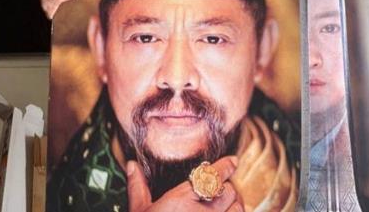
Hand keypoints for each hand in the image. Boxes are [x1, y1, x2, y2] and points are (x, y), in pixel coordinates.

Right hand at [127, 156, 242, 211]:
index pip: (210, 175)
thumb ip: (138, 188)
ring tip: (227, 205)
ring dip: (235, 205)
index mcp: (180, 201)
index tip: (232, 161)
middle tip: (222, 189)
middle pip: (227, 190)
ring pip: (237, 209)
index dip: (225, 166)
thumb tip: (131, 165)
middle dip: (227, 188)